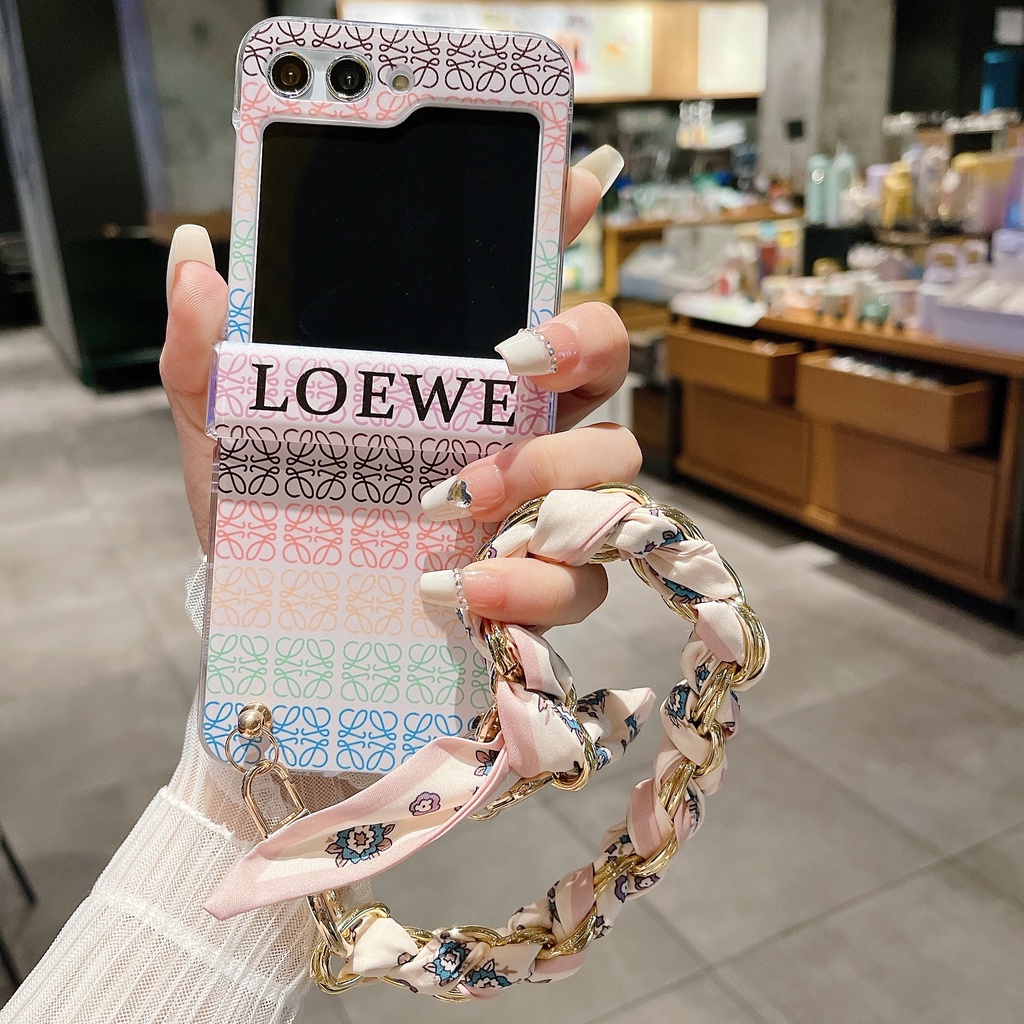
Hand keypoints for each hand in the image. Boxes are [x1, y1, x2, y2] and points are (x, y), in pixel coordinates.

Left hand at [161, 145, 635, 628]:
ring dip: (549, 472)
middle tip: (513, 364)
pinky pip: (584, 578)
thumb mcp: (226, 433)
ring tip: (452, 500)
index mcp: (460, 375)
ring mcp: (541, 504)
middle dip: (583, 343)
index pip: (530, 284)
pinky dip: (536, 583)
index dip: (568, 224)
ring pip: (617, 460)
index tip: (580, 178)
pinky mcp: (544, 581)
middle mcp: (519, 425)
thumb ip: (203, 353)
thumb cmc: (272, 515)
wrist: (288, 619)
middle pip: (609, 353)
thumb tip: (194, 258)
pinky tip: (466, 585)